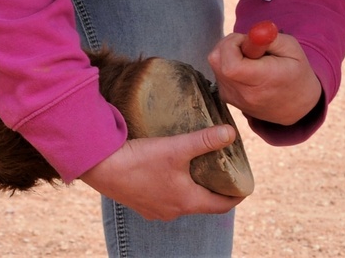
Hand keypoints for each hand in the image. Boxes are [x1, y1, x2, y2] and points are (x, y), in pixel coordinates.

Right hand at [80, 126, 242, 219]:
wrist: (101, 167)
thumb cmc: (140, 160)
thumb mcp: (177, 147)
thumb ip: (205, 140)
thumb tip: (231, 133)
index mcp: (186, 202)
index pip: (221, 206)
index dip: (236, 196)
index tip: (244, 185)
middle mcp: (172, 211)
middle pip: (203, 203)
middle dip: (215, 189)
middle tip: (224, 170)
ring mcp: (154, 209)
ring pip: (183, 200)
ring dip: (194, 187)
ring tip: (200, 166)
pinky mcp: (140, 202)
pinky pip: (165, 197)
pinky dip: (175, 186)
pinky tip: (172, 169)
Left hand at [207, 30, 321, 124]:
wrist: (295, 106)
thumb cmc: (296, 74)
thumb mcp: (292, 48)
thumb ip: (269, 38)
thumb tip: (252, 32)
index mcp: (262, 81)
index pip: (230, 64)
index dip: (233, 44)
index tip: (248, 41)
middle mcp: (243, 93)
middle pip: (217, 60)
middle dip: (229, 44)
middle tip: (250, 46)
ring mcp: (232, 97)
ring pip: (216, 64)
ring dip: (229, 53)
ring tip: (252, 58)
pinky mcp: (226, 97)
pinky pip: (218, 72)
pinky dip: (229, 63)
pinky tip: (247, 68)